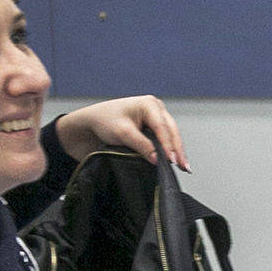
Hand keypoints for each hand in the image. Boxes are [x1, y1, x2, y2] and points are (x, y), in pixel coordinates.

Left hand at [53, 96, 188, 172]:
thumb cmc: (102, 121)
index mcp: (149, 104)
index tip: (172, 160)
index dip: (169, 145)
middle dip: (178, 149)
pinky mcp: (150, 131)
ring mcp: (153, 120)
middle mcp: (154, 111)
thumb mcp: (122, 133)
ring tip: (182, 166)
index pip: (163, 127)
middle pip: (171, 132)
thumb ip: (142, 145)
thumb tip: (157, 159)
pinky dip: (167, 151)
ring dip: (175, 151)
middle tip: (183, 166)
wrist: (88, 126)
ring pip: (170, 137)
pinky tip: (172, 162)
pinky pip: (163, 141)